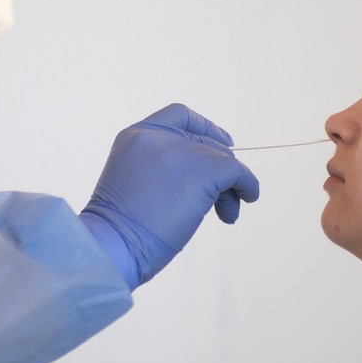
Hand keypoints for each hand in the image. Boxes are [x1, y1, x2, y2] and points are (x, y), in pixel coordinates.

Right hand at [80, 104, 259, 287]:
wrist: (113, 245)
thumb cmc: (120, 230)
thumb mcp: (136, 183)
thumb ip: (163, 169)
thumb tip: (209, 177)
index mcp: (135, 136)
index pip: (178, 117)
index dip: (204, 128)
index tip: (223, 143)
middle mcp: (157, 137)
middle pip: (205, 143)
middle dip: (218, 170)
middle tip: (223, 200)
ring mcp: (181, 151)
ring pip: (222, 159)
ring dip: (230, 186)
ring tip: (227, 213)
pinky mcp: (203, 170)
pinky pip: (238, 172)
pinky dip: (247, 186)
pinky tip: (245, 200)